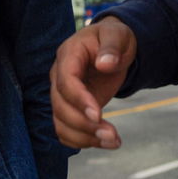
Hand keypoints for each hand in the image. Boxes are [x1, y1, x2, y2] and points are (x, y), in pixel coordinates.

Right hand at [49, 16, 136, 148]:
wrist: (112, 48)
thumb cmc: (114, 39)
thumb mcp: (118, 35)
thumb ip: (112, 47)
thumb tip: (105, 64)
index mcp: (69, 54)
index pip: (66, 81)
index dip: (79, 100)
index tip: (99, 115)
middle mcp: (59, 75)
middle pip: (60, 106)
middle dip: (84, 125)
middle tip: (112, 135)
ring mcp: (62, 94)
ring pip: (61, 123)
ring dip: (84, 137)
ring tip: (113, 141)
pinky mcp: (69, 108)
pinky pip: (65, 130)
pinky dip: (82, 141)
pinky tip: (104, 143)